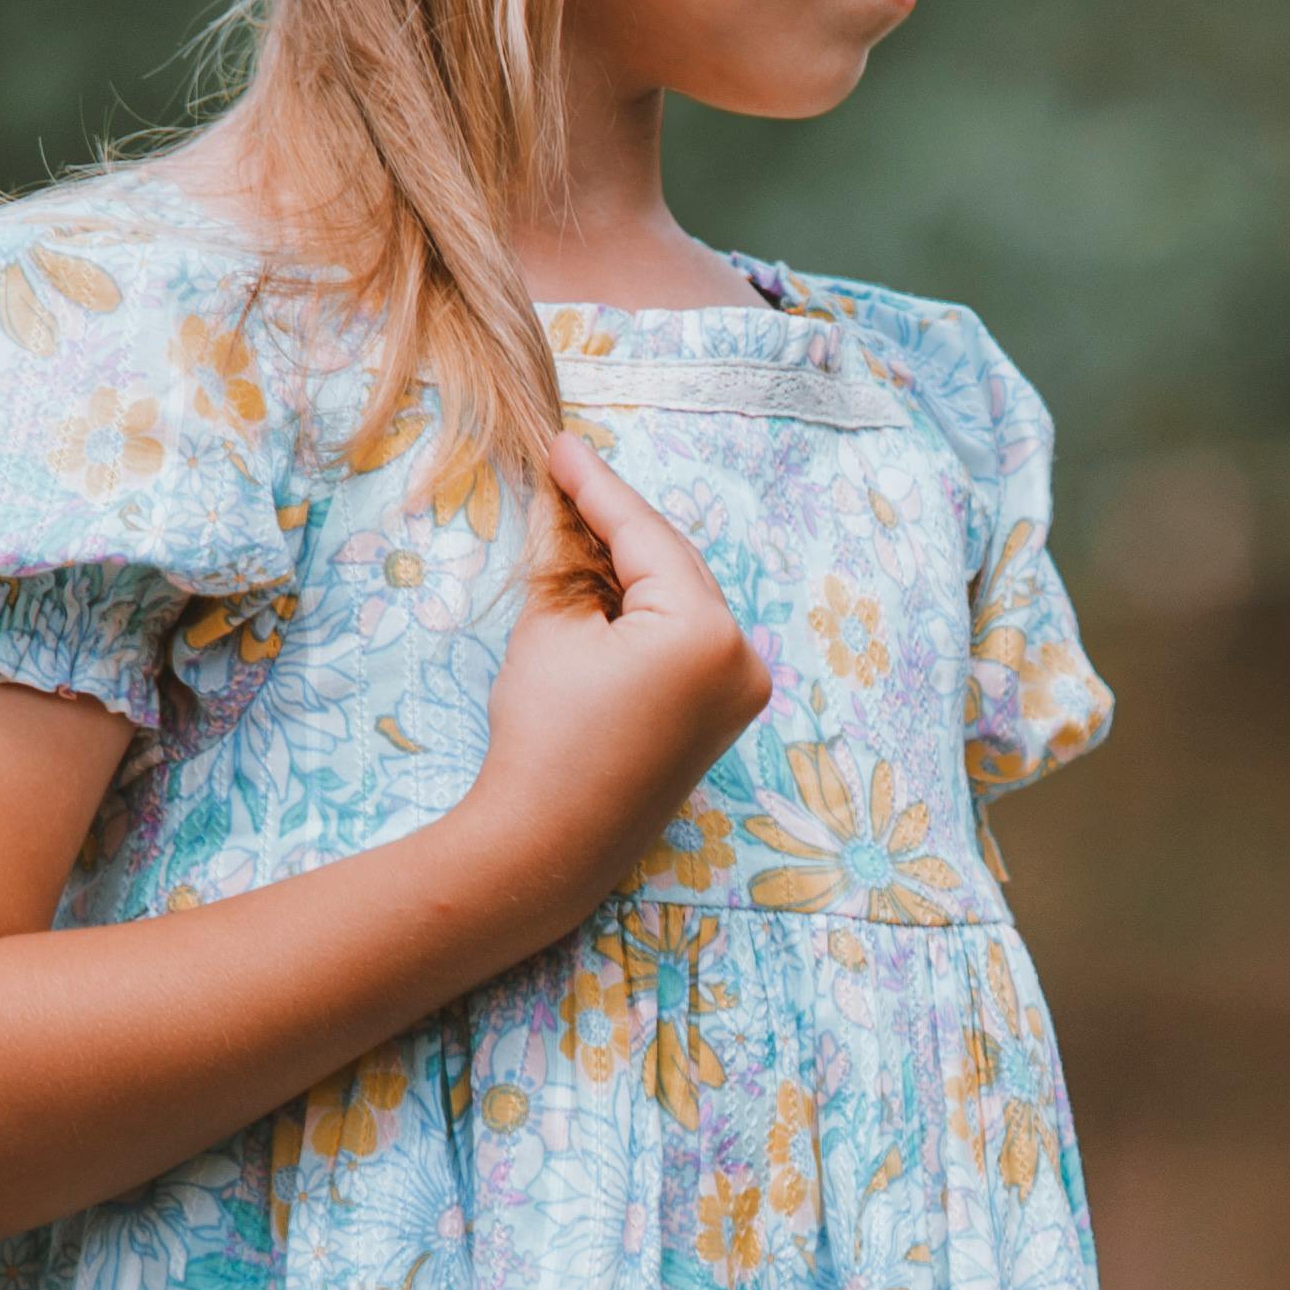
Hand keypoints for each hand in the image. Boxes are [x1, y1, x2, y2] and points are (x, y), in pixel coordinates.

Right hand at [462, 432, 771, 937]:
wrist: (549, 844)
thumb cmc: (544, 736)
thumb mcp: (551, 626)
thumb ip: (571, 557)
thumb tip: (574, 509)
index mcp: (706, 631)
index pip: (644, 535)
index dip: (596, 486)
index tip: (563, 445)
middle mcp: (745, 656)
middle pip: (672, 563)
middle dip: (617, 524)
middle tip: (565, 478)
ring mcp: (745, 689)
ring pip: (683, 598)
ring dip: (635, 565)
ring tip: (575, 526)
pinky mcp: (728, 713)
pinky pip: (689, 638)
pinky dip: (651, 610)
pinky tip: (607, 584)